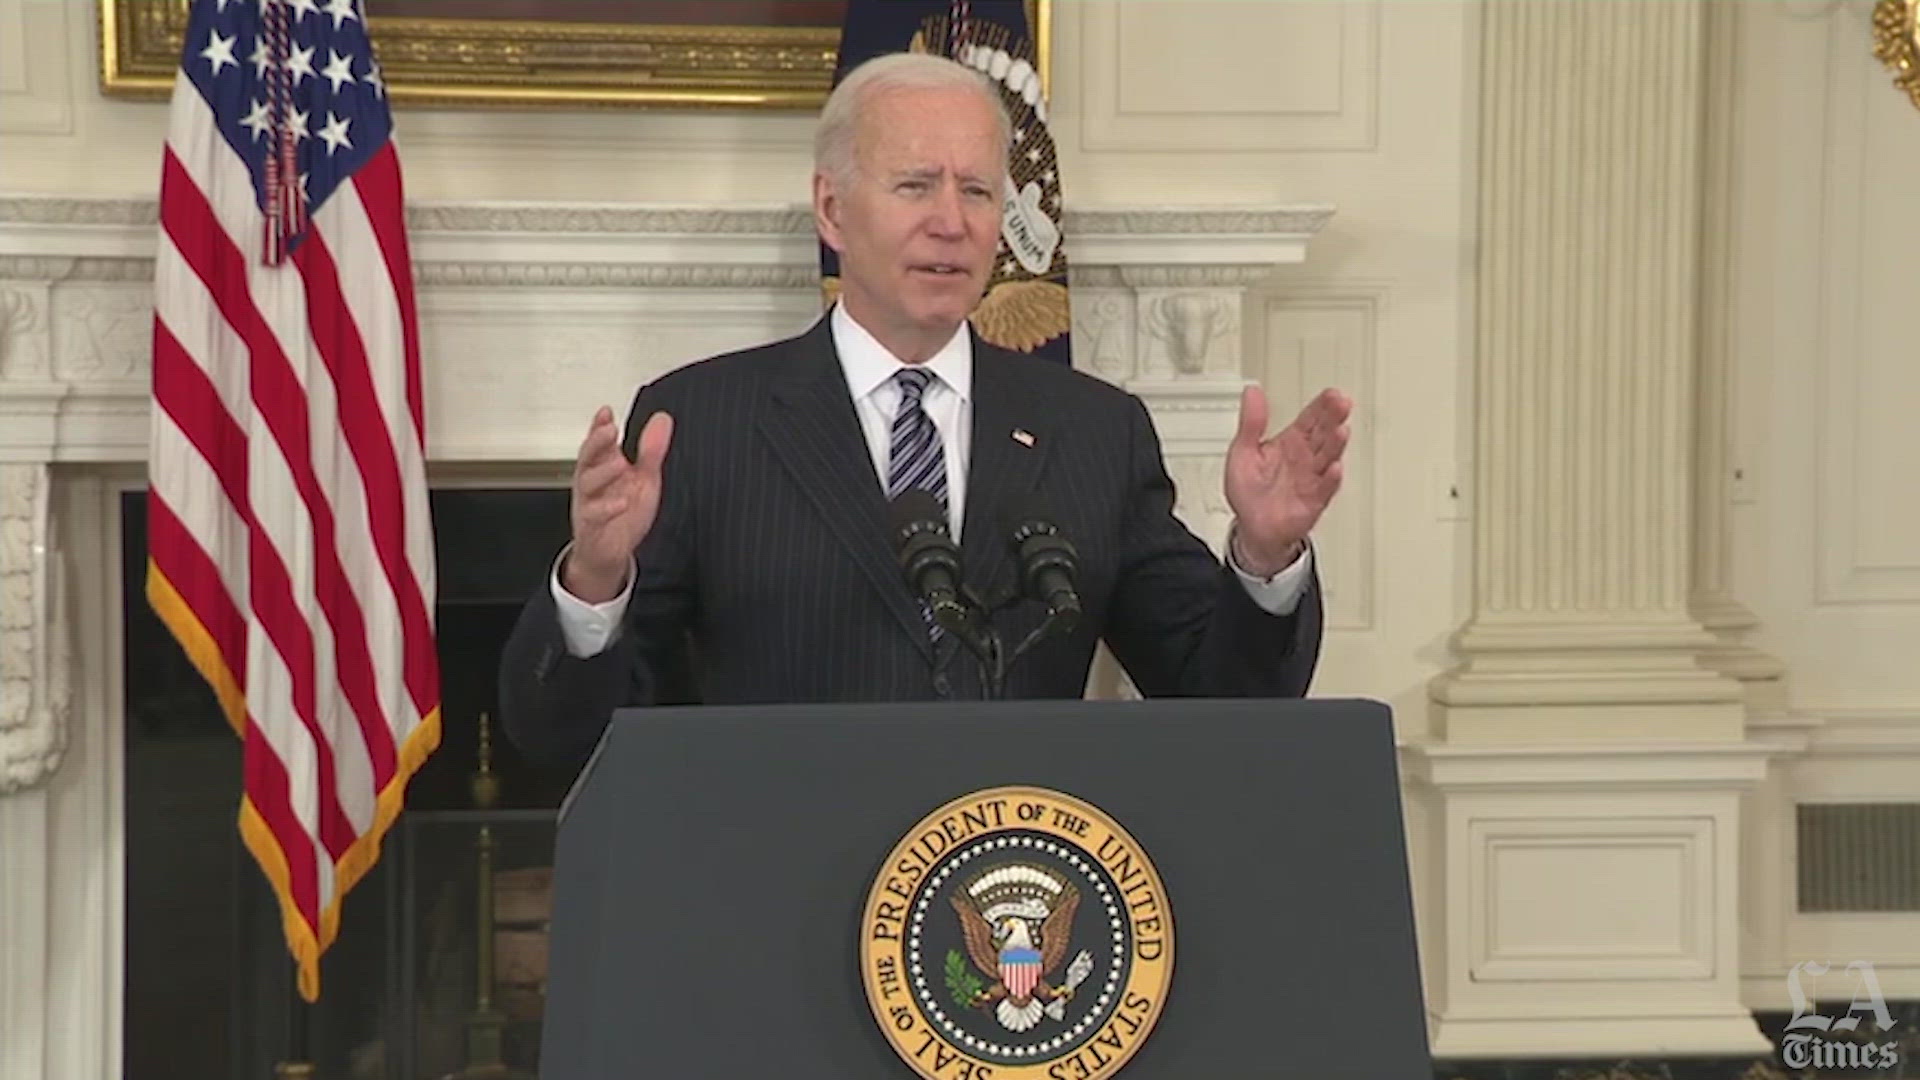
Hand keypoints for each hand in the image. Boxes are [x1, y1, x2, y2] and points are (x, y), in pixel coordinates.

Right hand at [563, 404, 673, 602]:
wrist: (609, 552)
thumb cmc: (623, 514)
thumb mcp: (644, 479)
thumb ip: (651, 451)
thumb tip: (662, 420)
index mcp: (605, 466)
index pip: (600, 442)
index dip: (600, 426)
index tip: (606, 412)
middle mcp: (593, 482)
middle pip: (588, 457)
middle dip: (596, 442)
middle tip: (609, 429)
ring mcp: (590, 502)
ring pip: (587, 483)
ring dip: (603, 472)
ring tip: (619, 462)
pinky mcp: (591, 526)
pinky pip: (594, 515)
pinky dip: (607, 508)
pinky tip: (621, 502)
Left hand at [1224, 385, 1350, 574]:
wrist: (1253, 528)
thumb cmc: (1249, 491)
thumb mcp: (1242, 451)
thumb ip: (1251, 422)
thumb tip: (1251, 392)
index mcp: (1291, 442)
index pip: (1310, 419)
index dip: (1321, 405)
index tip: (1332, 393)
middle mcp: (1306, 458)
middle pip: (1324, 433)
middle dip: (1333, 418)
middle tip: (1342, 403)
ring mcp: (1312, 479)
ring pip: (1327, 458)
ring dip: (1336, 445)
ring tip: (1341, 430)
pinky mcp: (1313, 502)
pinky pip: (1324, 489)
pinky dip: (1330, 480)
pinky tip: (1335, 468)